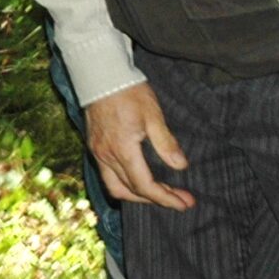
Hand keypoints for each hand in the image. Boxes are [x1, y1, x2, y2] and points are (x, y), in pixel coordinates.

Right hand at [85, 83, 195, 210]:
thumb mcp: (153, 115)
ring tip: (158, 194)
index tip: (184, 203)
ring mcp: (97, 152)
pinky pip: (107, 175)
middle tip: (179, 199)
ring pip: (115, 187)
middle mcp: (106, 155)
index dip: (165, 198)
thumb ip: (166, 143)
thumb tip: (180, 166)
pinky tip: (139, 179)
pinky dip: (125, 184)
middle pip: (129, 191)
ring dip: (137, 195)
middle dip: (156, 199)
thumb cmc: (129, 92)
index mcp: (122, 149)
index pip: (144, 185)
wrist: (101, 76)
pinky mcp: (94, 146)